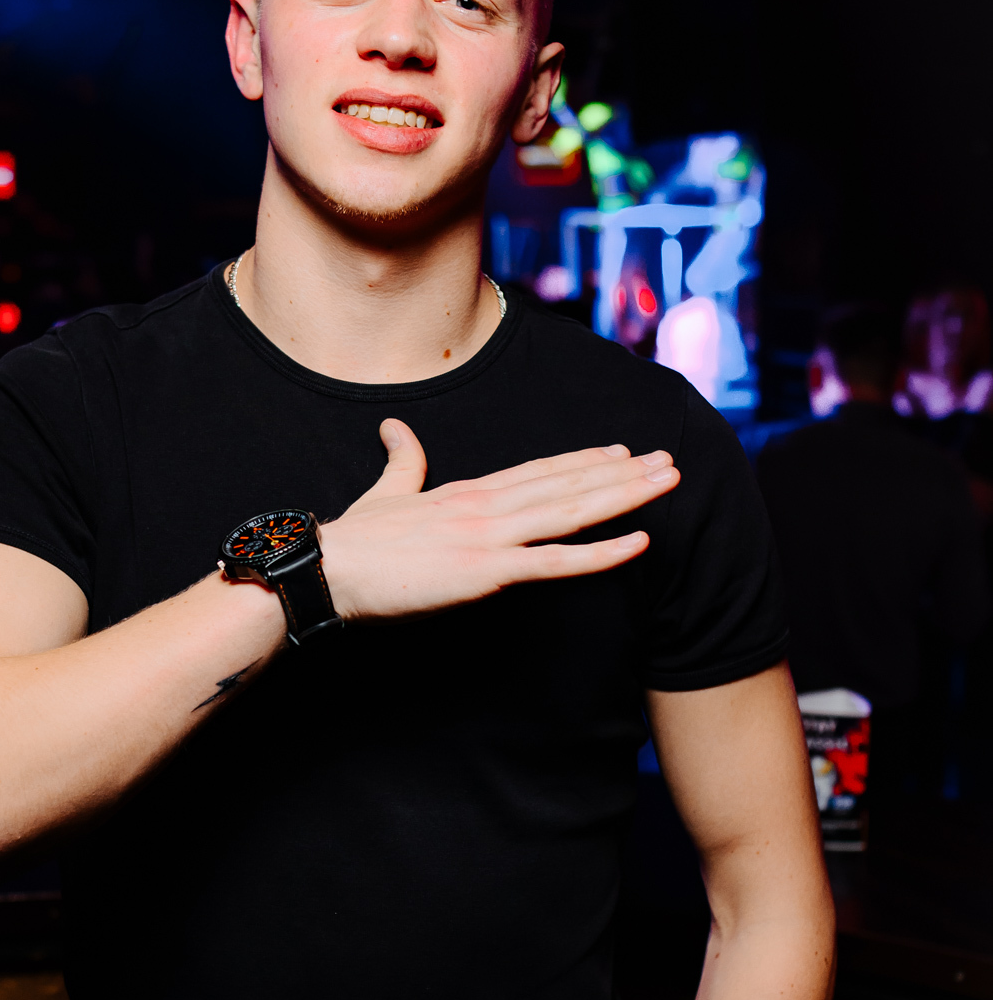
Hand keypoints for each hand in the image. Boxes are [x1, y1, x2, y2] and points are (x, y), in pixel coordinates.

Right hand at [318, 419, 679, 621]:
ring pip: (573, 511)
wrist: (330, 567)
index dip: (584, 462)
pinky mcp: (488, 570)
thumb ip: (402, 460)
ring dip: (626, 496)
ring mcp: (491, 536)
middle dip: (623, 474)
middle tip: (669, 462)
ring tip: (667, 482)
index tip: (621, 453)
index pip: (539, 470)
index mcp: (468, 491)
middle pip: (568, 484)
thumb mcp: (386, 493)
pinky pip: (557, 562)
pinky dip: (602, 551)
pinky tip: (638, 541)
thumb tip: (396, 429)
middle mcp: (488, 505)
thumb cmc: (354, 541)